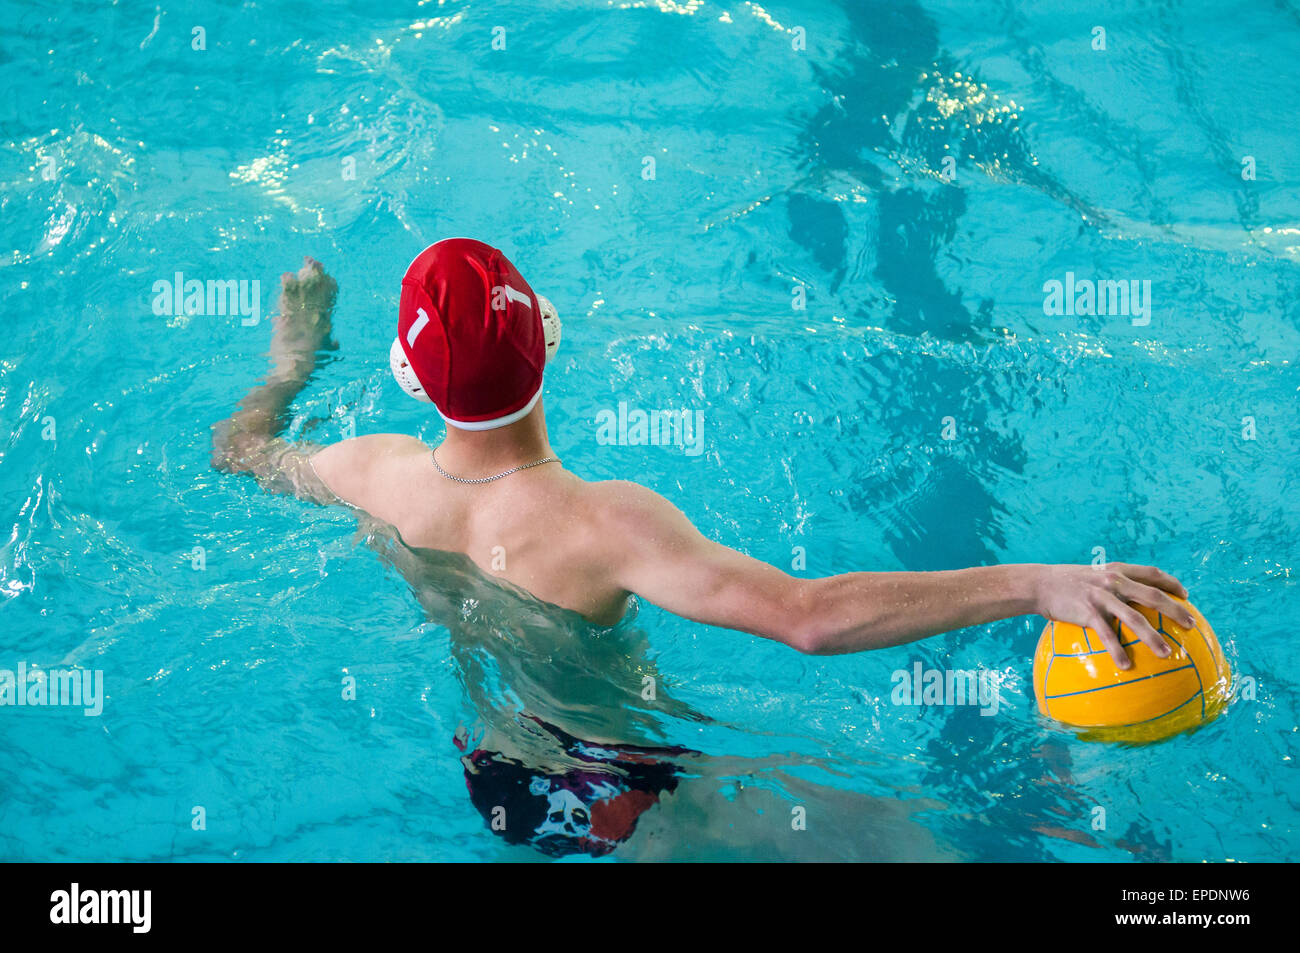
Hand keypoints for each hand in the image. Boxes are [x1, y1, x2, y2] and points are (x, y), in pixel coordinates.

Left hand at [270, 256, 336, 378]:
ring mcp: (301, 316)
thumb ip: (331, 345)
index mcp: (324, 322)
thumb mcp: (324, 354)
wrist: (292, 370)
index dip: (329, 284)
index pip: (330, 298)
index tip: (326, 274)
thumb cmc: (308, 365)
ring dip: (305, 274)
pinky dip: (287, 285)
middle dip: (317, 273)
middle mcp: (315, 316)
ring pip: (305, 289)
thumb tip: (336, 342)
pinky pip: (288, 296)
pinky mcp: (286, 317)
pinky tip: (286, 276)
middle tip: (313, 260)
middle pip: (319, 289)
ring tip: (305, 261)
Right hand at [1033, 563, 1192, 669]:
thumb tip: (1127, 599)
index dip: (1172, 584)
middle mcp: (1113, 581)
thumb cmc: (1064, 582)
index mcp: (1116, 570)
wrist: (1038, 583)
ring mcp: (1101, 597)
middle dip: (1176, 611)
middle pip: (1153, 596)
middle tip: (1191, 625)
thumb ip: (1111, 582)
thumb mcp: (1091, 575)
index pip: (1152, 573)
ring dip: (1153, 637)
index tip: (1186, 595)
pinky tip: (1126, 666)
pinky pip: (1107, 634)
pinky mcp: (1087, 612)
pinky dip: (1117, 651)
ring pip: (1135, 618)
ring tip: (1167, 653)